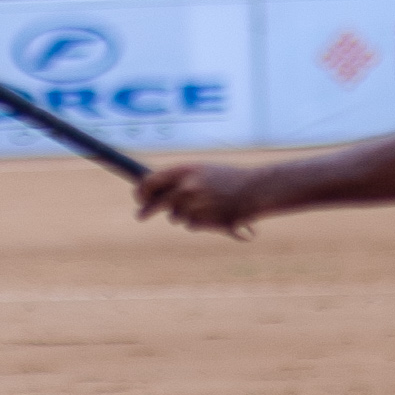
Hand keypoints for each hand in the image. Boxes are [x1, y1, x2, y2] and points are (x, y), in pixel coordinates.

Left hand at [133, 160, 264, 236]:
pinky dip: (198, 221)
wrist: (255, 189)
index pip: (151, 181)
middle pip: (157, 203)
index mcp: (184, 170)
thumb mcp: (202, 170)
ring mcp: (193, 205)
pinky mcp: (202, 221)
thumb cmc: (229, 177)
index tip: (139, 196)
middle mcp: (186, 187)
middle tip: (140, 215)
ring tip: (204, 205)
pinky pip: (191, 225)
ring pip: (176, 216)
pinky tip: (213, 213)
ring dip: (183, 214)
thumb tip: (156, 191)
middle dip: (146, 211)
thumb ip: (180, 179)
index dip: (142, 190)